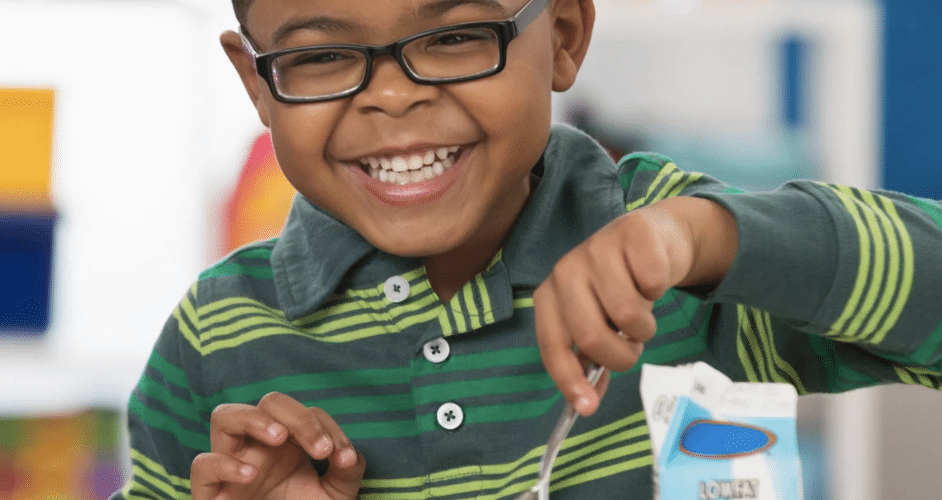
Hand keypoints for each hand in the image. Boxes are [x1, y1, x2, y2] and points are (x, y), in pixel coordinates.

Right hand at [191, 392, 365, 499]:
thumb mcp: (334, 495)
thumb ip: (346, 472)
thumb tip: (348, 455)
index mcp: (288, 443)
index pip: (306, 413)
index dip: (328, 428)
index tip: (343, 457)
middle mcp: (258, 446)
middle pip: (268, 402)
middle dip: (298, 417)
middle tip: (320, 449)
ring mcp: (232, 464)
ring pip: (224, 416)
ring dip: (254, 419)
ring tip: (279, 437)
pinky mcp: (211, 491)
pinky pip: (203, 465)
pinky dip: (223, 464)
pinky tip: (250, 474)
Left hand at [534, 197, 736, 415]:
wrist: (653, 237)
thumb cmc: (620, 286)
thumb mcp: (599, 319)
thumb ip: (591, 358)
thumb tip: (586, 403)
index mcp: (550, 295)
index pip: (552, 345)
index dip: (568, 379)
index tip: (588, 408)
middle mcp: (566, 270)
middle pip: (590, 335)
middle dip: (621, 356)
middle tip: (633, 348)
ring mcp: (597, 248)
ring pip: (627, 314)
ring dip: (645, 326)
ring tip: (644, 312)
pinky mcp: (632, 233)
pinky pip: (654, 283)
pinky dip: (661, 291)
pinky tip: (653, 278)